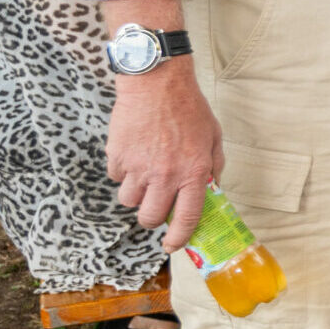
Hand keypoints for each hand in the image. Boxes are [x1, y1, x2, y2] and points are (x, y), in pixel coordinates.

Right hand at [107, 64, 223, 251]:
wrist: (156, 82)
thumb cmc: (189, 108)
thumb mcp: (213, 137)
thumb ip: (212, 167)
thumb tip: (210, 191)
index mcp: (192, 172)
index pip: (187, 218)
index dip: (179, 238)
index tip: (173, 246)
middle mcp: (164, 175)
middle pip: (150, 217)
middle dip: (152, 218)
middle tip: (156, 206)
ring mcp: (138, 167)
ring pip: (128, 201)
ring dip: (136, 193)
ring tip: (145, 172)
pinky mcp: (116, 157)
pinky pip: (116, 178)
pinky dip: (123, 172)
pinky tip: (134, 153)